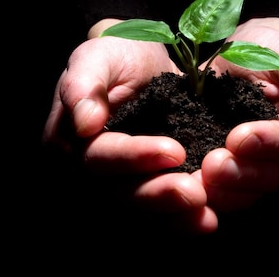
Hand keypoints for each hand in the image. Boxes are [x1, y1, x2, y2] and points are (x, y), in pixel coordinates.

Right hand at [42, 19, 218, 233]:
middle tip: (196, 193)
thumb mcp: (97, 55)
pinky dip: (183, 222)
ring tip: (206, 216)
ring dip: (173, 217)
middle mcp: (88, 173)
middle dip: (158, 195)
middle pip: (119, 194)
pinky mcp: (144, 191)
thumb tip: (84, 123)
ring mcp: (116, 187)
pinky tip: (209, 221)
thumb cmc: (117, 56)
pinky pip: (160, 217)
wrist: (145, 67)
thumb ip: (85, 83)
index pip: (99, 157)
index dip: (135, 157)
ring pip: (140, 213)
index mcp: (68, 141)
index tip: (175, 150)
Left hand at [196, 17, 278, 211]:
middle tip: (212, 165)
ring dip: (222, 191)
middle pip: (272, 176)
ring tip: (196, 179)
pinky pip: (221, 195)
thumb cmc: (265, 49)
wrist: (229, 58)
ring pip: (247, 193)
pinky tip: (184, 186)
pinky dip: (205, 194)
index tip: (239, 138)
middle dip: (242, 173)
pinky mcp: (231, 177)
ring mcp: (259, 172)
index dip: (270, 143)